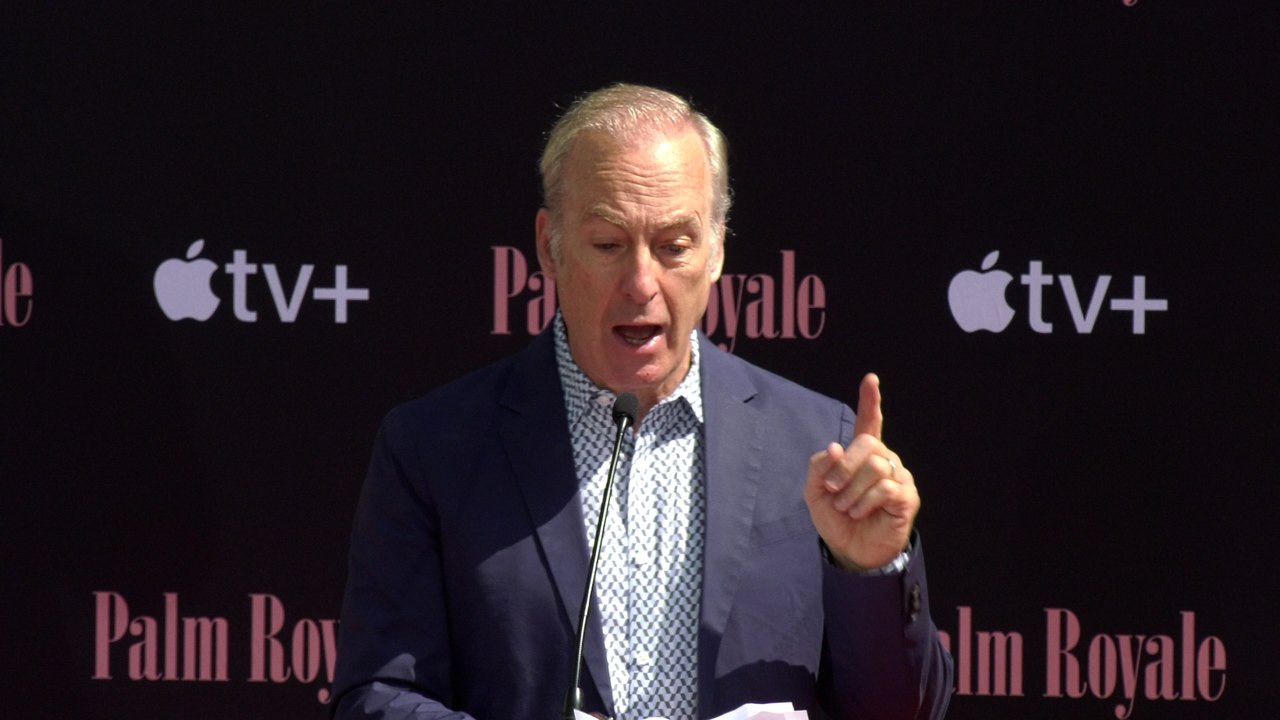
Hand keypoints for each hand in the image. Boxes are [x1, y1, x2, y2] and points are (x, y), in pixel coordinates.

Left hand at [804, 373, 919, 570]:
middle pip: (868, 444)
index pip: (868, 422)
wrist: (850, 551)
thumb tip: (834, 448)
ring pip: (876, 466)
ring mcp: (898, 477)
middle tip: (833, 489)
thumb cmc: (836, 519)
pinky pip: (885, 488)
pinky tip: (859, 512)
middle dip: (845, 466)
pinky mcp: (906, 497)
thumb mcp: (815, 492)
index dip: (870, 401)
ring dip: (852, 490)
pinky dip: (865, 501)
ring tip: (846, 507)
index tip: (871, 379)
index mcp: (861, 455)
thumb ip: (819, 467)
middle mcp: (884, 460)